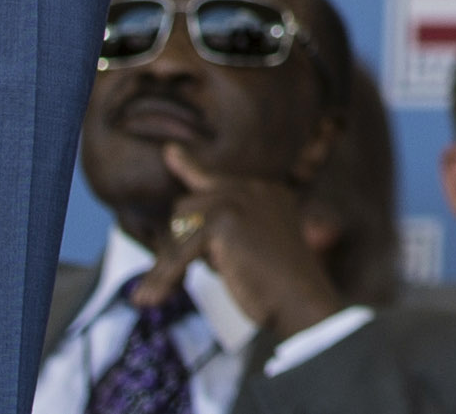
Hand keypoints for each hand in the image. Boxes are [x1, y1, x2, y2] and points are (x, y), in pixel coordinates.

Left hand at [152, 143, 347, 351]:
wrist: (301, 301)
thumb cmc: (278, 287)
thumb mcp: (252, 248)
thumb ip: (225, 231)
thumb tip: (184, 223)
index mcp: (267, 193)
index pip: (216, 180)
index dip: (190, 168)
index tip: (170, 153)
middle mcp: (255, 189)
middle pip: (191, 205)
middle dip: (175, 244)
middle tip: (163, 283)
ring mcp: (241, 200)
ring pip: (182, 224)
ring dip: (167, 263)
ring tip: (156, 294)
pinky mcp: (226, 220)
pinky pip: (181, 249)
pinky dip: (166, 276)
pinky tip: (154, 298)